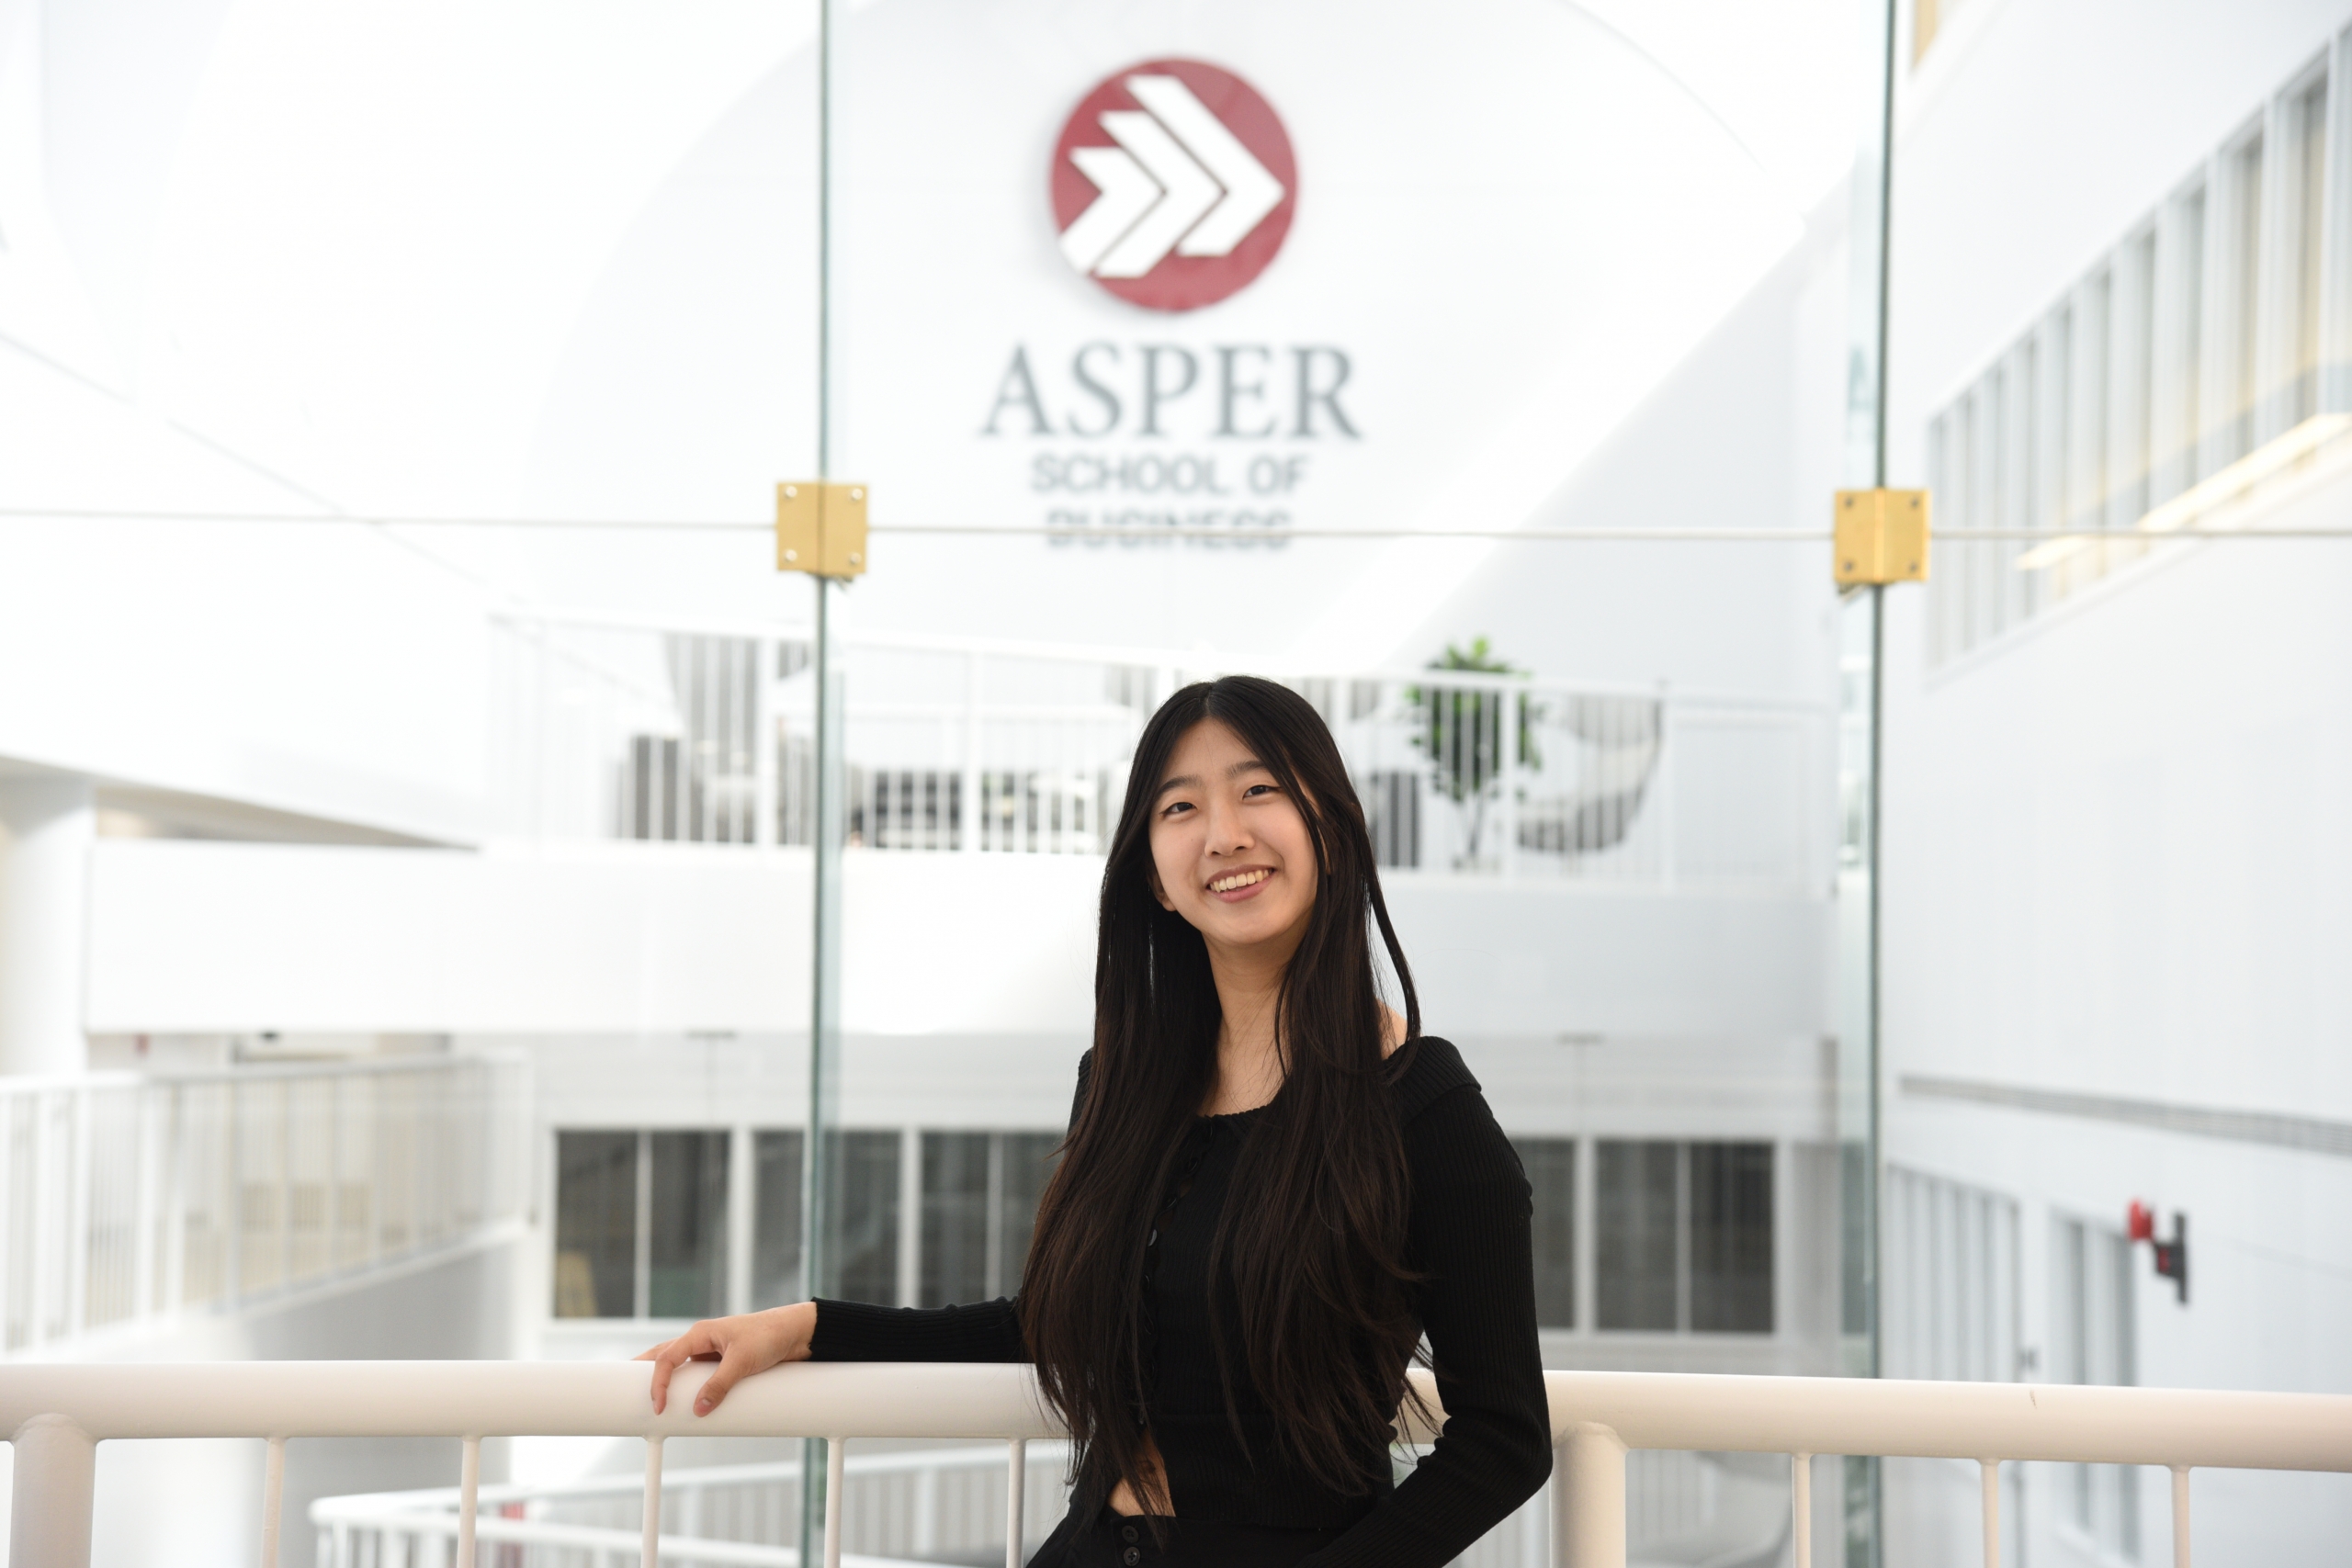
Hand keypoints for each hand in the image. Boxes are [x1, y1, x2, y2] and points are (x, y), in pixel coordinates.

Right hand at [638, 1302, 817, 1415]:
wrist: (796, 1333)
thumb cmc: (770, 1335)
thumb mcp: (744, 1361)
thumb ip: (721, 1385)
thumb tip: (699, 1409)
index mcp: (701, 1333)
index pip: (667, 1357)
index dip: (658, 1382)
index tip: (658, 1405)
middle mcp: (702, 1341)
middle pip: (663, 1357)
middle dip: (644, 1373)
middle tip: (626, 1392)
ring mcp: (711, 1352)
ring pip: (679, 1366)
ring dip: (664, 1380)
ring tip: (649, 1399)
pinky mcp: (722, 1363)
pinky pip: (698, 1376)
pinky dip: (687, 1387)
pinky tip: (684, 1401)